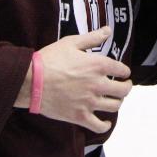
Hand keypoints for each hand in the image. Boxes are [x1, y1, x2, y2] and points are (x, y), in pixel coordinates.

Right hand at [17, 27, 131, 132]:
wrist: (30, 81)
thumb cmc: (49, 59)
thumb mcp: (71, 42)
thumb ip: (92, 37)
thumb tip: (108, 30)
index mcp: (98, 65)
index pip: (122, 70)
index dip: (124, 71)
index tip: (122, 72)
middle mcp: (98, 84)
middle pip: (123, 90)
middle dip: (126, 87)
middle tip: (124, 85)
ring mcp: (89, 102)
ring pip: (114, 106)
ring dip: (118, 102)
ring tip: (115, 99)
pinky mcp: (79, 116)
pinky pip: (99, 126)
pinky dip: (105, 125)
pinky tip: (106, 123)